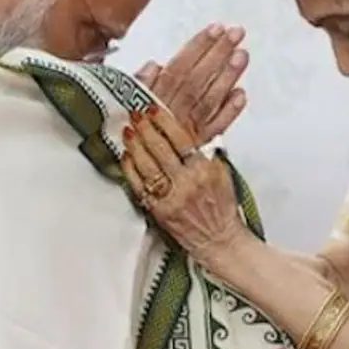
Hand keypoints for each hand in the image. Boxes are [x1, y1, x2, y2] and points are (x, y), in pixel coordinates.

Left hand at [119, 104, 251, 266]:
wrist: (220, 240)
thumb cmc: (223, 207)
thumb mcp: (223, 173)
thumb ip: (209, 151)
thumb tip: (194, 130)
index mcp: (204, 170)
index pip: (180, 139)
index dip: (164, 122)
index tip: (153, 109)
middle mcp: (186, 182)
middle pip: (160, 149)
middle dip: (145, 128)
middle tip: (135, 114)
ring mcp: (170, 197)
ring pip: (146, 165)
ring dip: (134, 145)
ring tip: (128, 131)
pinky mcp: (158, 211)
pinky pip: (139, 186)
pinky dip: (130, 169)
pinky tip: (126, 156)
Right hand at [134, 23, 248, 143]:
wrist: (140, 180)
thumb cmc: (131, 140)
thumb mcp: (125, 107)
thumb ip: (140, 86)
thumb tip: (155, 65)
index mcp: (154, 100)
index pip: (179, 67)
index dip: (198, 46)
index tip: (216, 28)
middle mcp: (172, 113)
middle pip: (198, 79)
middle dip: (218, 53)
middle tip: (237, 33)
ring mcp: (188, 130)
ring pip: (209, 100)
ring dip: (227, 77)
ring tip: (242, 55)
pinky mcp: (199, 149)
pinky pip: (215, 130)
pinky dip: (229, 112)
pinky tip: (242, 95)